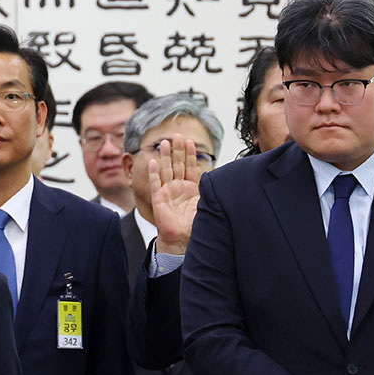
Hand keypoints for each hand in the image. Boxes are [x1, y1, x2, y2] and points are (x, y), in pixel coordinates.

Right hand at [149, 135, 200, 255]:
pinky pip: (155, 183)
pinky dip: (153, 172)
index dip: (190, 154)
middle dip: (177, 150)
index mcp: (191, 188)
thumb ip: (210, 191)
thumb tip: (221, 178)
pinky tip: (152, 161)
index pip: (191, 166)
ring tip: (164, 143)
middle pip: (177, 164)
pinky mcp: (158, 199)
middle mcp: (179, 187)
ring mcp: (168, 192)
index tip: (189, 141)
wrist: (182, 240)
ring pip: (166, 170)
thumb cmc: (195, 226)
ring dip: (165, 156)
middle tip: (177, 135)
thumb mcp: (207, 205)